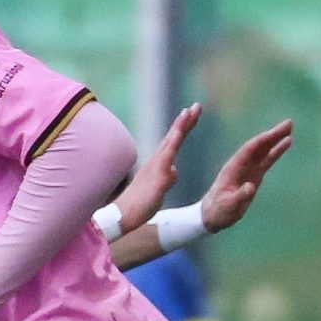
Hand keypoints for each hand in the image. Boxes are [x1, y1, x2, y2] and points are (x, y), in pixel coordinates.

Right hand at [114, 102, 199, 231]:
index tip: (192, 113)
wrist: (123, 215)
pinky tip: (179, 134)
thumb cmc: (141, 203)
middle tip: (197, 105)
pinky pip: (166, 158)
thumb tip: (174, 170)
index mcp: (158, 162)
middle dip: (185, 120)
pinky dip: (172, 144)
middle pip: (174, 136)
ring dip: (180, 126)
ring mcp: (156, 167)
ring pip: (170, 142)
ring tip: (189, 112)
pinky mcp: (156, 177)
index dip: (183, 126)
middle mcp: (156, 160)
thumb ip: (168, 176)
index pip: (173, 141)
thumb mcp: (160, 188)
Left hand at [201, 118, 293, 232]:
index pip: (249, 150)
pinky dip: (276, 151)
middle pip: (258, 146)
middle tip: (289, 123)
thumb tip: (251, 187)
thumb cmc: (218, 211)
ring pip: (264, 150)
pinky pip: (267, 160)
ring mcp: (248, 168)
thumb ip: (239, 197)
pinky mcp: (254, 175)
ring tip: (290, 128)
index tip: (276, 133)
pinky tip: (286, 142)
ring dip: (276, 139)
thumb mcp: (228, 206)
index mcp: (233, 168)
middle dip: (273, 134)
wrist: (212, 215)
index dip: (262, 141)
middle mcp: (241, 164)